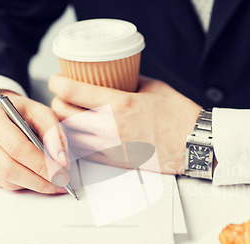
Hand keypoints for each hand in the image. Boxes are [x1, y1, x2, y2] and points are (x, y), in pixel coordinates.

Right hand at [0, 90, 69, 192]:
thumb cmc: (21, 114)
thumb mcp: (41, 113)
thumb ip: (54, 133)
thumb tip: (61, 160)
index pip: (17, 148)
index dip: (42, 164)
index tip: (62, 172)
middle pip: (9, 168)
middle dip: (39, 180)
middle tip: (60, 182)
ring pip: (5, 180)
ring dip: (32, 184)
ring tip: (51, 181)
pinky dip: (20, 185)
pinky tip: (32, 177)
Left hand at [48, 74, 200, 173]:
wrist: (193, 144)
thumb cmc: (178, 116)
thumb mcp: (154, 87)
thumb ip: (130, 80)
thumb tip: (116, 75)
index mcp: (120, 104)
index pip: (72, 92)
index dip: (57, 82)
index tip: (57, 79)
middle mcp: (110, 127)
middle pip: (63, 114)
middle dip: (57, 102)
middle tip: (62, 97)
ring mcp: (111, 147)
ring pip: (70, 135)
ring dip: (64, 124)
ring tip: (69, 116)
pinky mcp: (115, 161)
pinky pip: (84, 152)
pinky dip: (78, 141)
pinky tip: (81, 134)